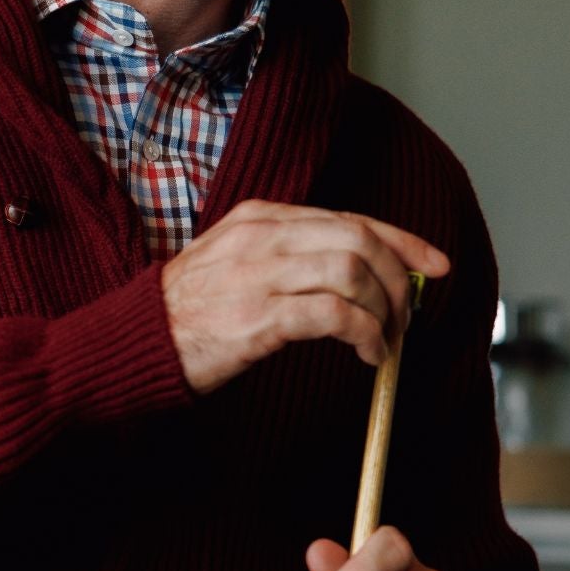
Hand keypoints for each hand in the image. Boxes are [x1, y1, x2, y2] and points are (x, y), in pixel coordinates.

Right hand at [160, 200, 449, 394]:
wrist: (135, 342)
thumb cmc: (187, 310)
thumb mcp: (234, 259)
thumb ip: (287, 253)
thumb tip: (356, 272)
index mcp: (261, 216)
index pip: (350, 218)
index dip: (403, 240)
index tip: (434, 264)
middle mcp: (263, 236)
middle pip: (361, 241)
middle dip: (399, 279)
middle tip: (406, 315)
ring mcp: (260, 275)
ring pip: (355, 274)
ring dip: (385, 311)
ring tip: (386, 339)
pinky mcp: (259, 318)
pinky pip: (336, 316)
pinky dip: (366, 335)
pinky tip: (369, 354)